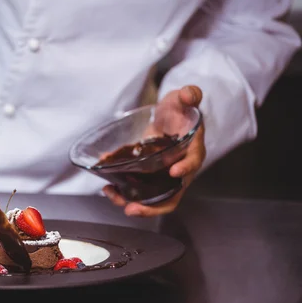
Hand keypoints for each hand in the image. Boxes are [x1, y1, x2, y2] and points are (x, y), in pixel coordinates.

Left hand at [102, 85, 205, 216]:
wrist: (170, 118)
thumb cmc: (179, 110)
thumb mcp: (182, 98)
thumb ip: (189, 95)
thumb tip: (189, 94)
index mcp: (193, 150)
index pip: (193, 162)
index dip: (186, 168)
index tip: (174, 171)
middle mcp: (180, 169)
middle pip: (172, 196)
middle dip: (153, 208)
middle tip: (132, 209)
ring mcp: (164, 176)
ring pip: (153, 199)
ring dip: (133, 203)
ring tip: (112, 196)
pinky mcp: (150, 176)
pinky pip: (140, 191)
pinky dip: (124, 191)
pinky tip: (108, 186)